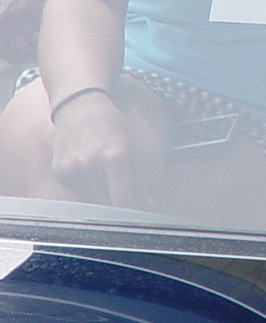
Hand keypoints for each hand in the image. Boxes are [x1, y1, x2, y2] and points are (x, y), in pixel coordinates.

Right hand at [48, 89, 135, 205]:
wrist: (78, 106)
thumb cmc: (110, 124)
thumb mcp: (130, 145)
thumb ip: (139, 176)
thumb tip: (148, 203)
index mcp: (114, 156)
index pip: (123, 199)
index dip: (133, 211)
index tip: (141, 216)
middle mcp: (90, 164)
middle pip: (107, 203)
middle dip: (120, 207)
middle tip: (132, 205)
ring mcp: (72, 169)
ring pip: (92, 198)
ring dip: (103, 197)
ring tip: (111, 183)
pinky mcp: (60, 172)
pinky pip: (77, 190)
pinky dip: (87, 188)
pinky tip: (91, 173)